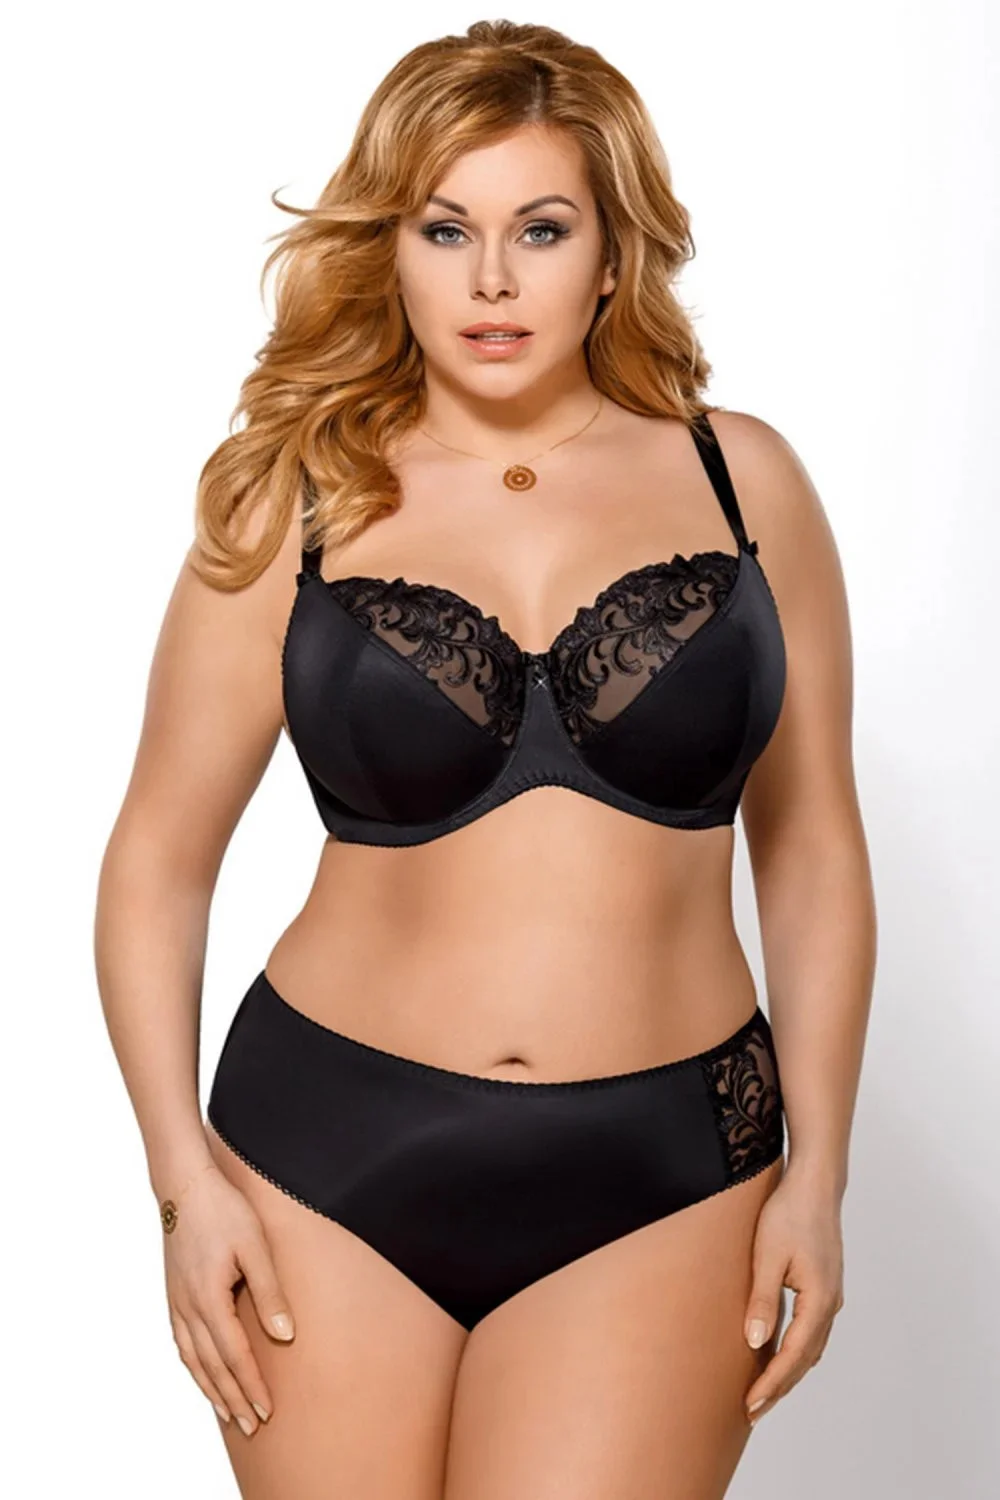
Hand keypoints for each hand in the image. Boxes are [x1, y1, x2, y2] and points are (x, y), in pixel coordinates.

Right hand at [161, 1160, 295, 1435]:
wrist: (185, 1186)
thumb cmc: (225, 1211)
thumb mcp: (255, 1246)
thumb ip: (269, 1292)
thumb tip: (284, 1335)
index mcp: (209, 1298)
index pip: (234, 1355)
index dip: (251, 1385)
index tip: (267, 1411)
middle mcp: (188, 1308)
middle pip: (212, 1366)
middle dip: (232, 1399)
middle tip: (251, 1427)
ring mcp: (176, 1303)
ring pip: (193, 1360)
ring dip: (211, 1389)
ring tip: (227, 1414)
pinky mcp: (173, 1295)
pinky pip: (181, 1343)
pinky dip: (193, 1367)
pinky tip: (203, 1375)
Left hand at [742, 1167, 844, 1424]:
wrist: (814, 1184)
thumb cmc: (790, 1213)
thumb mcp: (768, 1256)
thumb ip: (763, 1300)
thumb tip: (756, 1343)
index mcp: (819, 1300)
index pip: (794, 1355)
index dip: (772, 1383)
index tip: (751, 1404)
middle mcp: (830, 1304)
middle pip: (806, 1358)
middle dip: (780, 1386)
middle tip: (753, 1410)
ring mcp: (829, 1295)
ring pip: (810, 1347)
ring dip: (788, 1370)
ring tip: (762, 1391)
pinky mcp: (823, 1286)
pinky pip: (810, 1330)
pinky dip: (794, 1349)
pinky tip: (775, 1352)